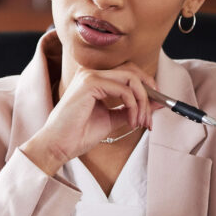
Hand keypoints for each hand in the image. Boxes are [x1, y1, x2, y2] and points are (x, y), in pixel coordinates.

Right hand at [20, 63, 162, 174]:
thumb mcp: (112, 119)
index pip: (128, 72)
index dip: (146, 86)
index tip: (155, 105)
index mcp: (94, 79)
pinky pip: (124, 89)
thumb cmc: (78, 134)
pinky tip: (131, 121)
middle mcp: (91, 73)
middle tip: (153, 111)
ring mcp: (89, 76)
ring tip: (141, 122)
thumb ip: (131, 108)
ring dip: (142, 101)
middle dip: (149, 90)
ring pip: (131, 78)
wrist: (58, 145)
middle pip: (132, 70)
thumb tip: (157, 103)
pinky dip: (133, 106)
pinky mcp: (90, 83)